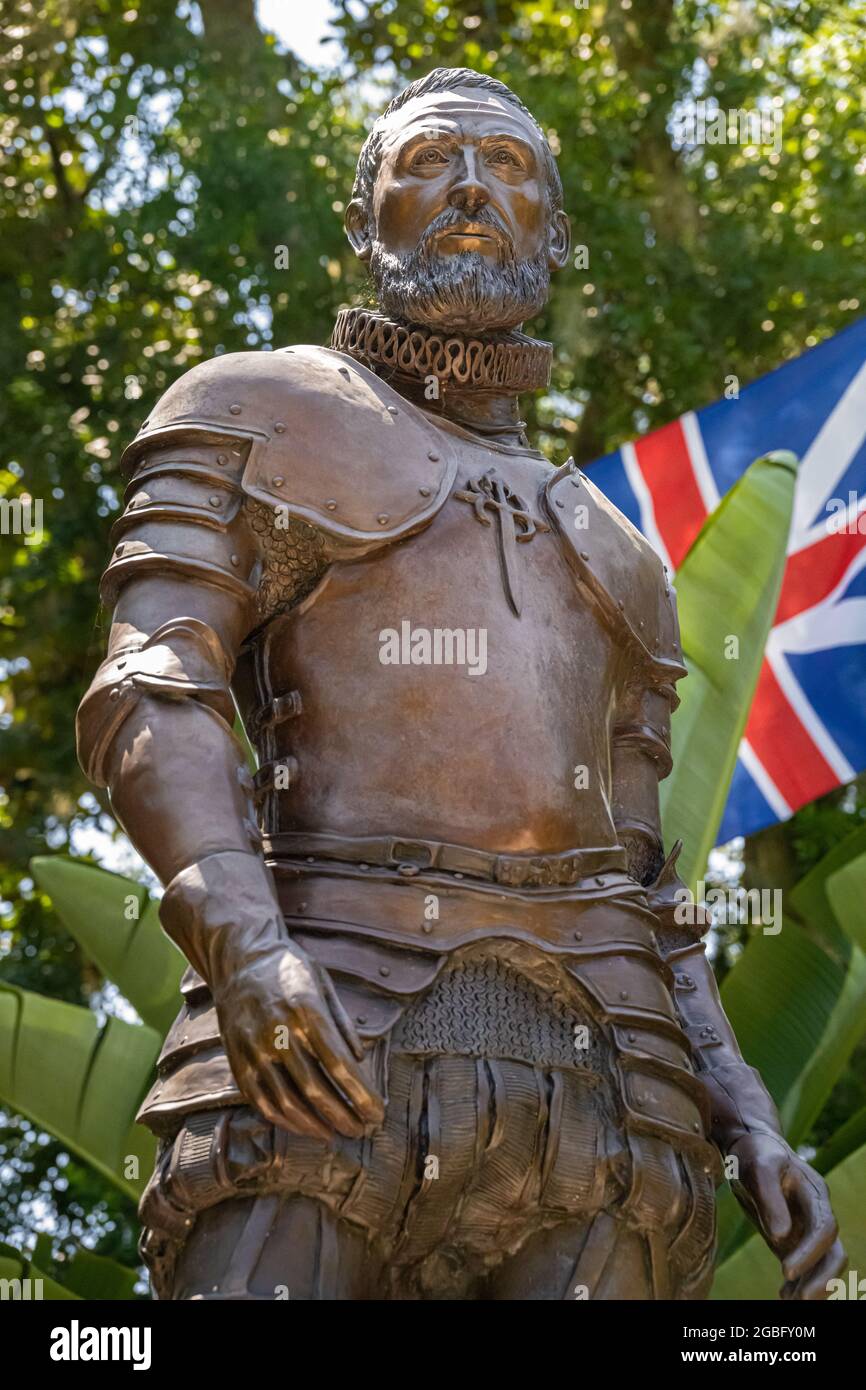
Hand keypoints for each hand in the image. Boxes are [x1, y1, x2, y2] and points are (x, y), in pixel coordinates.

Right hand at [213, 938, 385, 1141]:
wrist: (240, 958)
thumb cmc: (289, 969)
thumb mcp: (323, 983)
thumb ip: (342, 1023)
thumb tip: (360, 1061)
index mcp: (306, 1010)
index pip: (339, 1065)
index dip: (361, 1094)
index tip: (378, 1113)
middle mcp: (278, 1032)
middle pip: (315, 1089)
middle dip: (343, 1115)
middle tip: (362, 1130)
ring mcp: (253, 1049)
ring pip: (287, 1101)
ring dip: (315, 1125)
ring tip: (336, 1134)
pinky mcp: (237, 1060)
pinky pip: (261, 1100)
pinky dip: (284, 1119)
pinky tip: (303, 1126)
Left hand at [729, 1132, 846, 1298]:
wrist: (749, 1145)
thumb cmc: (754, 1152)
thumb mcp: (758, 1167)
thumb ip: (770, 1198)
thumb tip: (780, 1236)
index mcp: (814, 1193)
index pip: (824, 1228)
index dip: (811, 1252)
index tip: (786, 1271)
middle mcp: (816, 1213)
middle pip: (833, 1252)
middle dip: (821, 1279)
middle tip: (799, 1300)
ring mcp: (807, 1227)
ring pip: (823, 1264)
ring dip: (813, 1286)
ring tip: (790, 1302)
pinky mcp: (793, 1238)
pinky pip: (805, 1266)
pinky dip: (799, 1283)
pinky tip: (784, 1296)